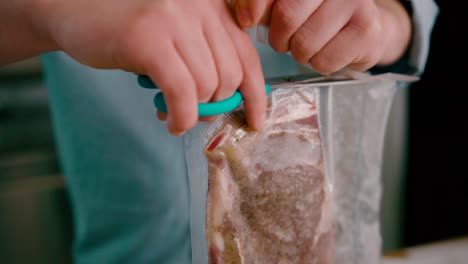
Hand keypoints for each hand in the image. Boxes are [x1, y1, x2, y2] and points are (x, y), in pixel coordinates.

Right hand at [41, 0, 266, 134]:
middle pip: (229, 75)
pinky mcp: (149, 38)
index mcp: (212, 7)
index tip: (255, 120)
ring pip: (207, 86)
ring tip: (173, 114)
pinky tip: (172, 124)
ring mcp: (174, 19)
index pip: (248, 56)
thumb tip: (224, 106)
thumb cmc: (130, 34)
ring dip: (194, 112)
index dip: (256, 94)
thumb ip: (205, 64)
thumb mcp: (178, 42)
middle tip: (194, 114)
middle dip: (215, 105)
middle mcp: (199, 7)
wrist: (76, 14)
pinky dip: (182, 117)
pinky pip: (183, 92)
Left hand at [232, 0, 411, 73]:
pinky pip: (324, 61)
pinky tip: (327, 51)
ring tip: (309, 45)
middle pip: (288, 16)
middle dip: (279, 37)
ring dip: (300, 54)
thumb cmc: (315, 16)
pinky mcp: (365, 30)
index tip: (247, 21)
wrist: (363, 29)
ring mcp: (355, 3)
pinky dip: (319, 64)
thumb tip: (245, 16)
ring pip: (305, 43)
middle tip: (285, 40)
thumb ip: (261, 5)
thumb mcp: (285, 4)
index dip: (253, 7)